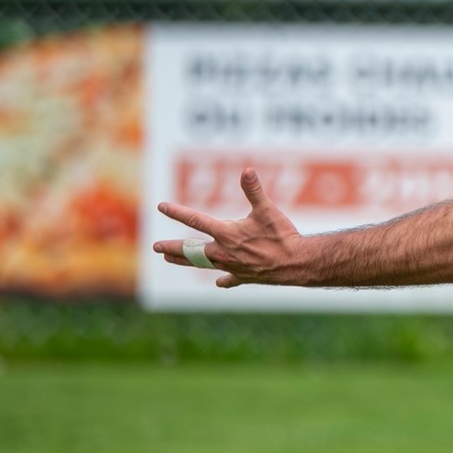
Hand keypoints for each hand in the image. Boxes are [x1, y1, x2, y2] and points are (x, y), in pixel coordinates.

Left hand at [152, 169, 309, 288]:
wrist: (297, 263)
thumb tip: (247, 170)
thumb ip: (254, 190)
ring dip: (185, 261)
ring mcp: (232, 266)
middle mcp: (224, 252)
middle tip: (156, 247)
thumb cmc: (281, 235)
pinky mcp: (244, 276)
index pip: (196, 221)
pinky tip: (219, 281)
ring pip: (202, 264)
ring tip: (169, 259)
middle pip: (191, 250)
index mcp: (226, 234)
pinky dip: (224, 279)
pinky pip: (230, 279)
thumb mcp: (267, 210)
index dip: (177, 212)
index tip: (161, 207)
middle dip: (172, 247)